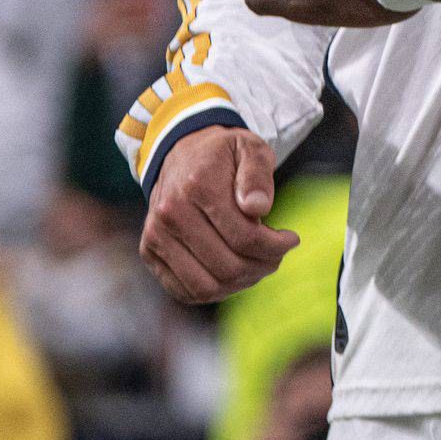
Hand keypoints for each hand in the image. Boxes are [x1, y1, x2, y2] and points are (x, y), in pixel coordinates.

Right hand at [139, 125, 297, 304]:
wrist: (181, 153)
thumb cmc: (223, 155)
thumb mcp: (250, 148)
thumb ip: (258, 175)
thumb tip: (258, 208)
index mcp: (198, 185)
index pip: (244, 236)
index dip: (275, 246)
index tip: (291, 240)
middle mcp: (170, 213)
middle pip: (227, 266)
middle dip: (262, 266)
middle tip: (276, 255)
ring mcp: (155, 236)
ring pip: (206, 287)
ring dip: (240, 283)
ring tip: (257, 265)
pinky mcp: (149, 251)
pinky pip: (185, 291)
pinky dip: (216, 291)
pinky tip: (234, 273)